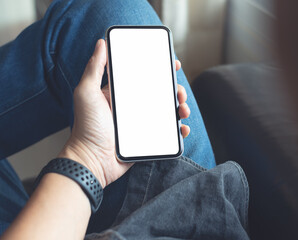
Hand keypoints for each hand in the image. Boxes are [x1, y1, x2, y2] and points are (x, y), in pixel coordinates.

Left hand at [59, 39, 190, 187]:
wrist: (92, 161)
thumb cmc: (86, 127)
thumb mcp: (86, 92)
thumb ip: (94, 68)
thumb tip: (101, 43)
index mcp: (120, 93)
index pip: (144, 76)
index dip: (160, 69)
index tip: (173, 64)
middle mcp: (132, 106)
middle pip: (160, 93)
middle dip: (175, 90)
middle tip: (180, 93)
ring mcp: (141, 123)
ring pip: (167, 111)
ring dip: (180, 108)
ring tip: (183, 110)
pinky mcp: (147, 139)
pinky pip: (167, 132)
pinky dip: (178, 130)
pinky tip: (183, 128)